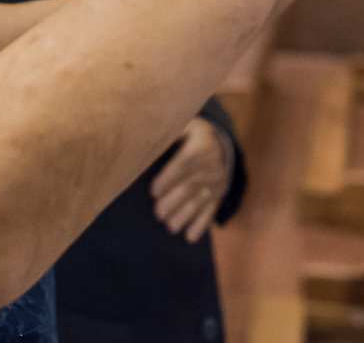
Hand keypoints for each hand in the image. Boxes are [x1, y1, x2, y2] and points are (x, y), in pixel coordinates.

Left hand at [150, 118, 230, 242]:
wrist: (218, 142)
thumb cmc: (189, 134)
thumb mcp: (183, 125)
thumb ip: (169, 133)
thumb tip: (144, 141)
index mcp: (201, 144)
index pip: (185, 162)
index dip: (169, 177)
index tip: (153, 191)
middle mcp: (212, 163)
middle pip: (191, 185)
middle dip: (174, 201)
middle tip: (158, 213)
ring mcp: (217, 180)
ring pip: (200, 200)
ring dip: (185, 215)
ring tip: (170, 226)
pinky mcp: (219, 193)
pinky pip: (211, 210)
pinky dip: (201, 224)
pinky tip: (190, 237)